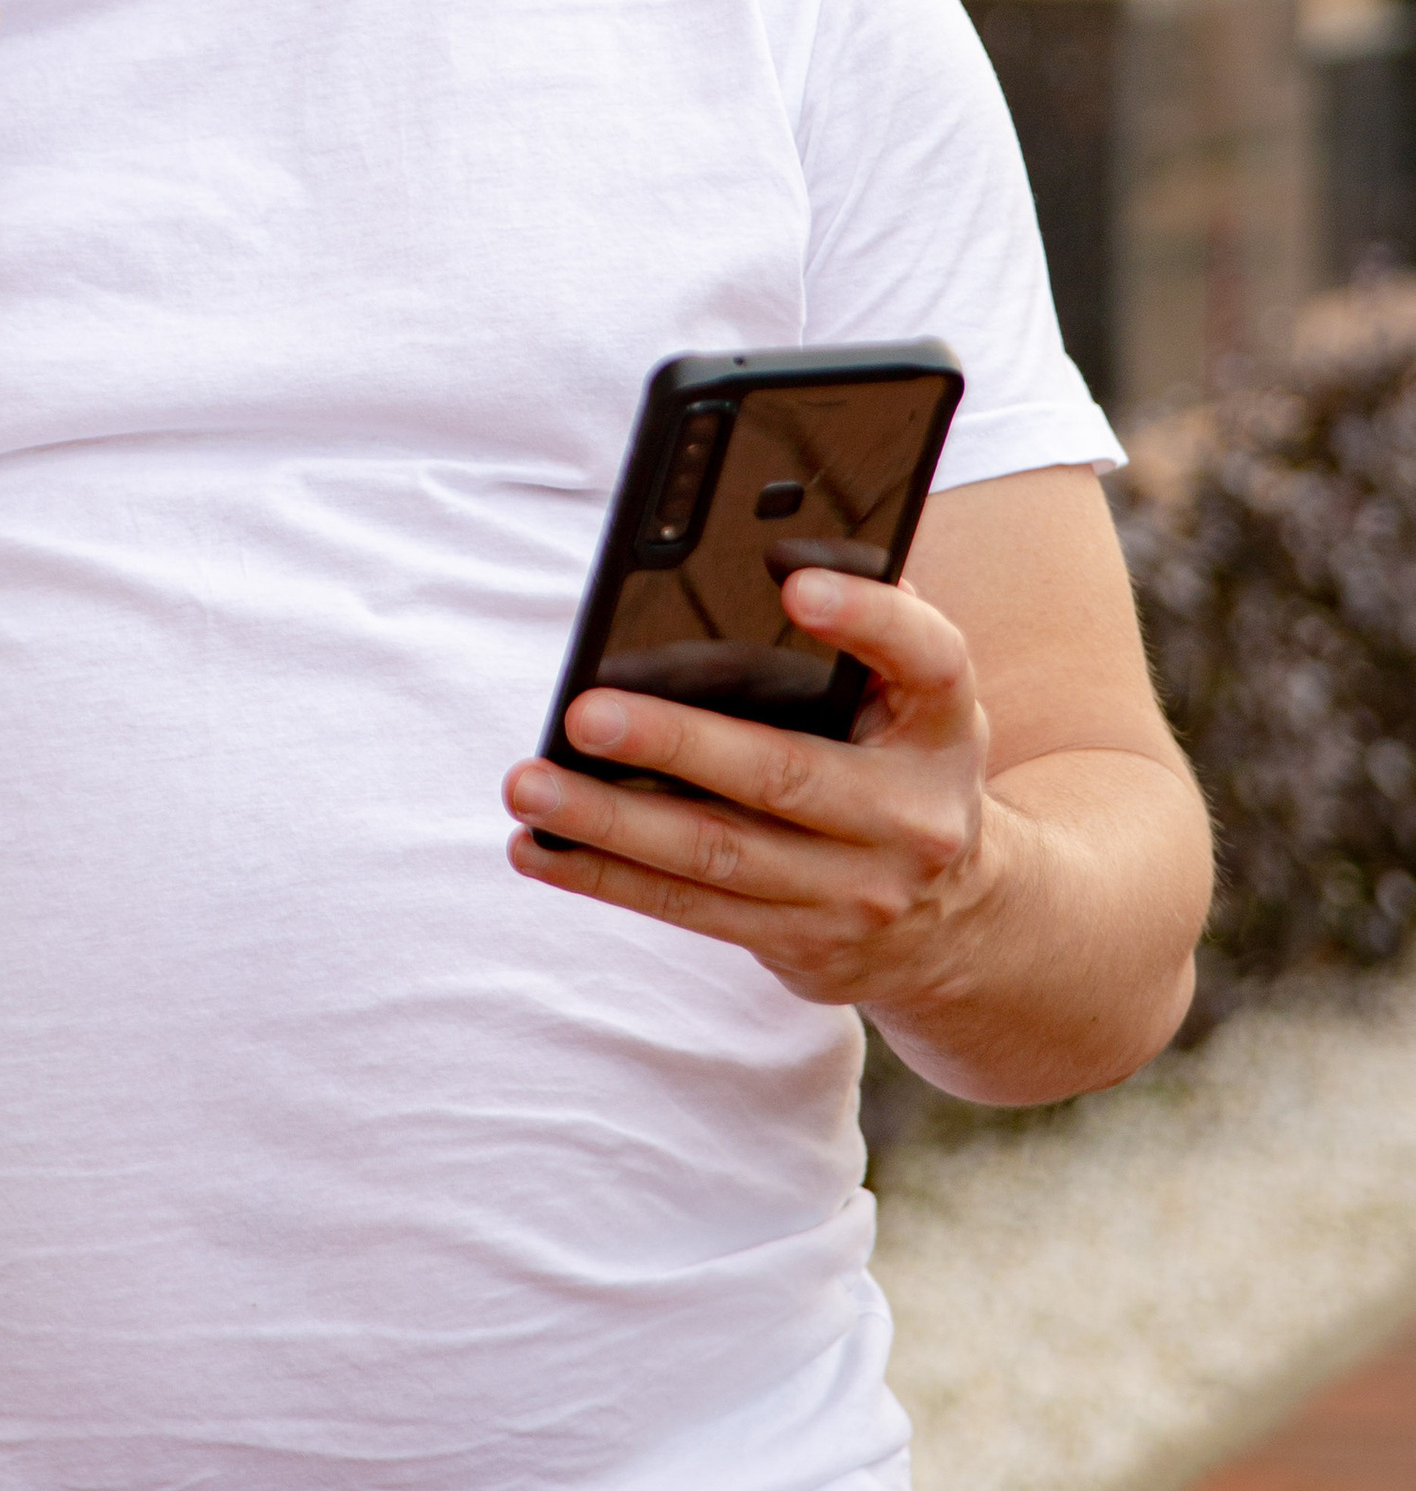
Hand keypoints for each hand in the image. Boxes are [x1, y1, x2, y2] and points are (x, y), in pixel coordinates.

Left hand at [502, 569, 995, 1015]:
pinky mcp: (802, 944)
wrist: (961, 922)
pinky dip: (607, 878)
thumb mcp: (917, 696)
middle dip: (676, 743)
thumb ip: (868, 624)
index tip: (795, 582)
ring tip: (529, 783)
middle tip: (584, 712)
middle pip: (784, 775)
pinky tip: (538, 846)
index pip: (926, 658)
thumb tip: (777, 547)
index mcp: (943, 723)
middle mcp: (912, 815)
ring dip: (610, 823)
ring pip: (717, 855)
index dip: (865, 618)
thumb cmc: (903, 759)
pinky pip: (691, 911)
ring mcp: (857, 892)